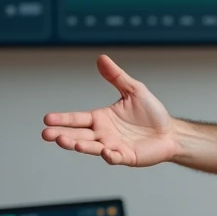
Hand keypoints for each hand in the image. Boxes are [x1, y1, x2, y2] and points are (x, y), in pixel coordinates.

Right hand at [41, 55, 177, 166]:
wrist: (170, 132)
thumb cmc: (151, 113)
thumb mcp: (133, 90)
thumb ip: (116, 77)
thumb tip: (101, 58)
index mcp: (101, 118)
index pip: (78, 118)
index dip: (63, 119)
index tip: (47, 119)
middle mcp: (103, 134)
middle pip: (78, 135)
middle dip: (62, 134)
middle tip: (47, 134)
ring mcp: (113, 147)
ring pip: (92, 147)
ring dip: (80, 145)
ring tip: (67, 142)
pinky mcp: (126, 157)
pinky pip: (116, 157)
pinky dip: (110, 156)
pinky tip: (105, 152)